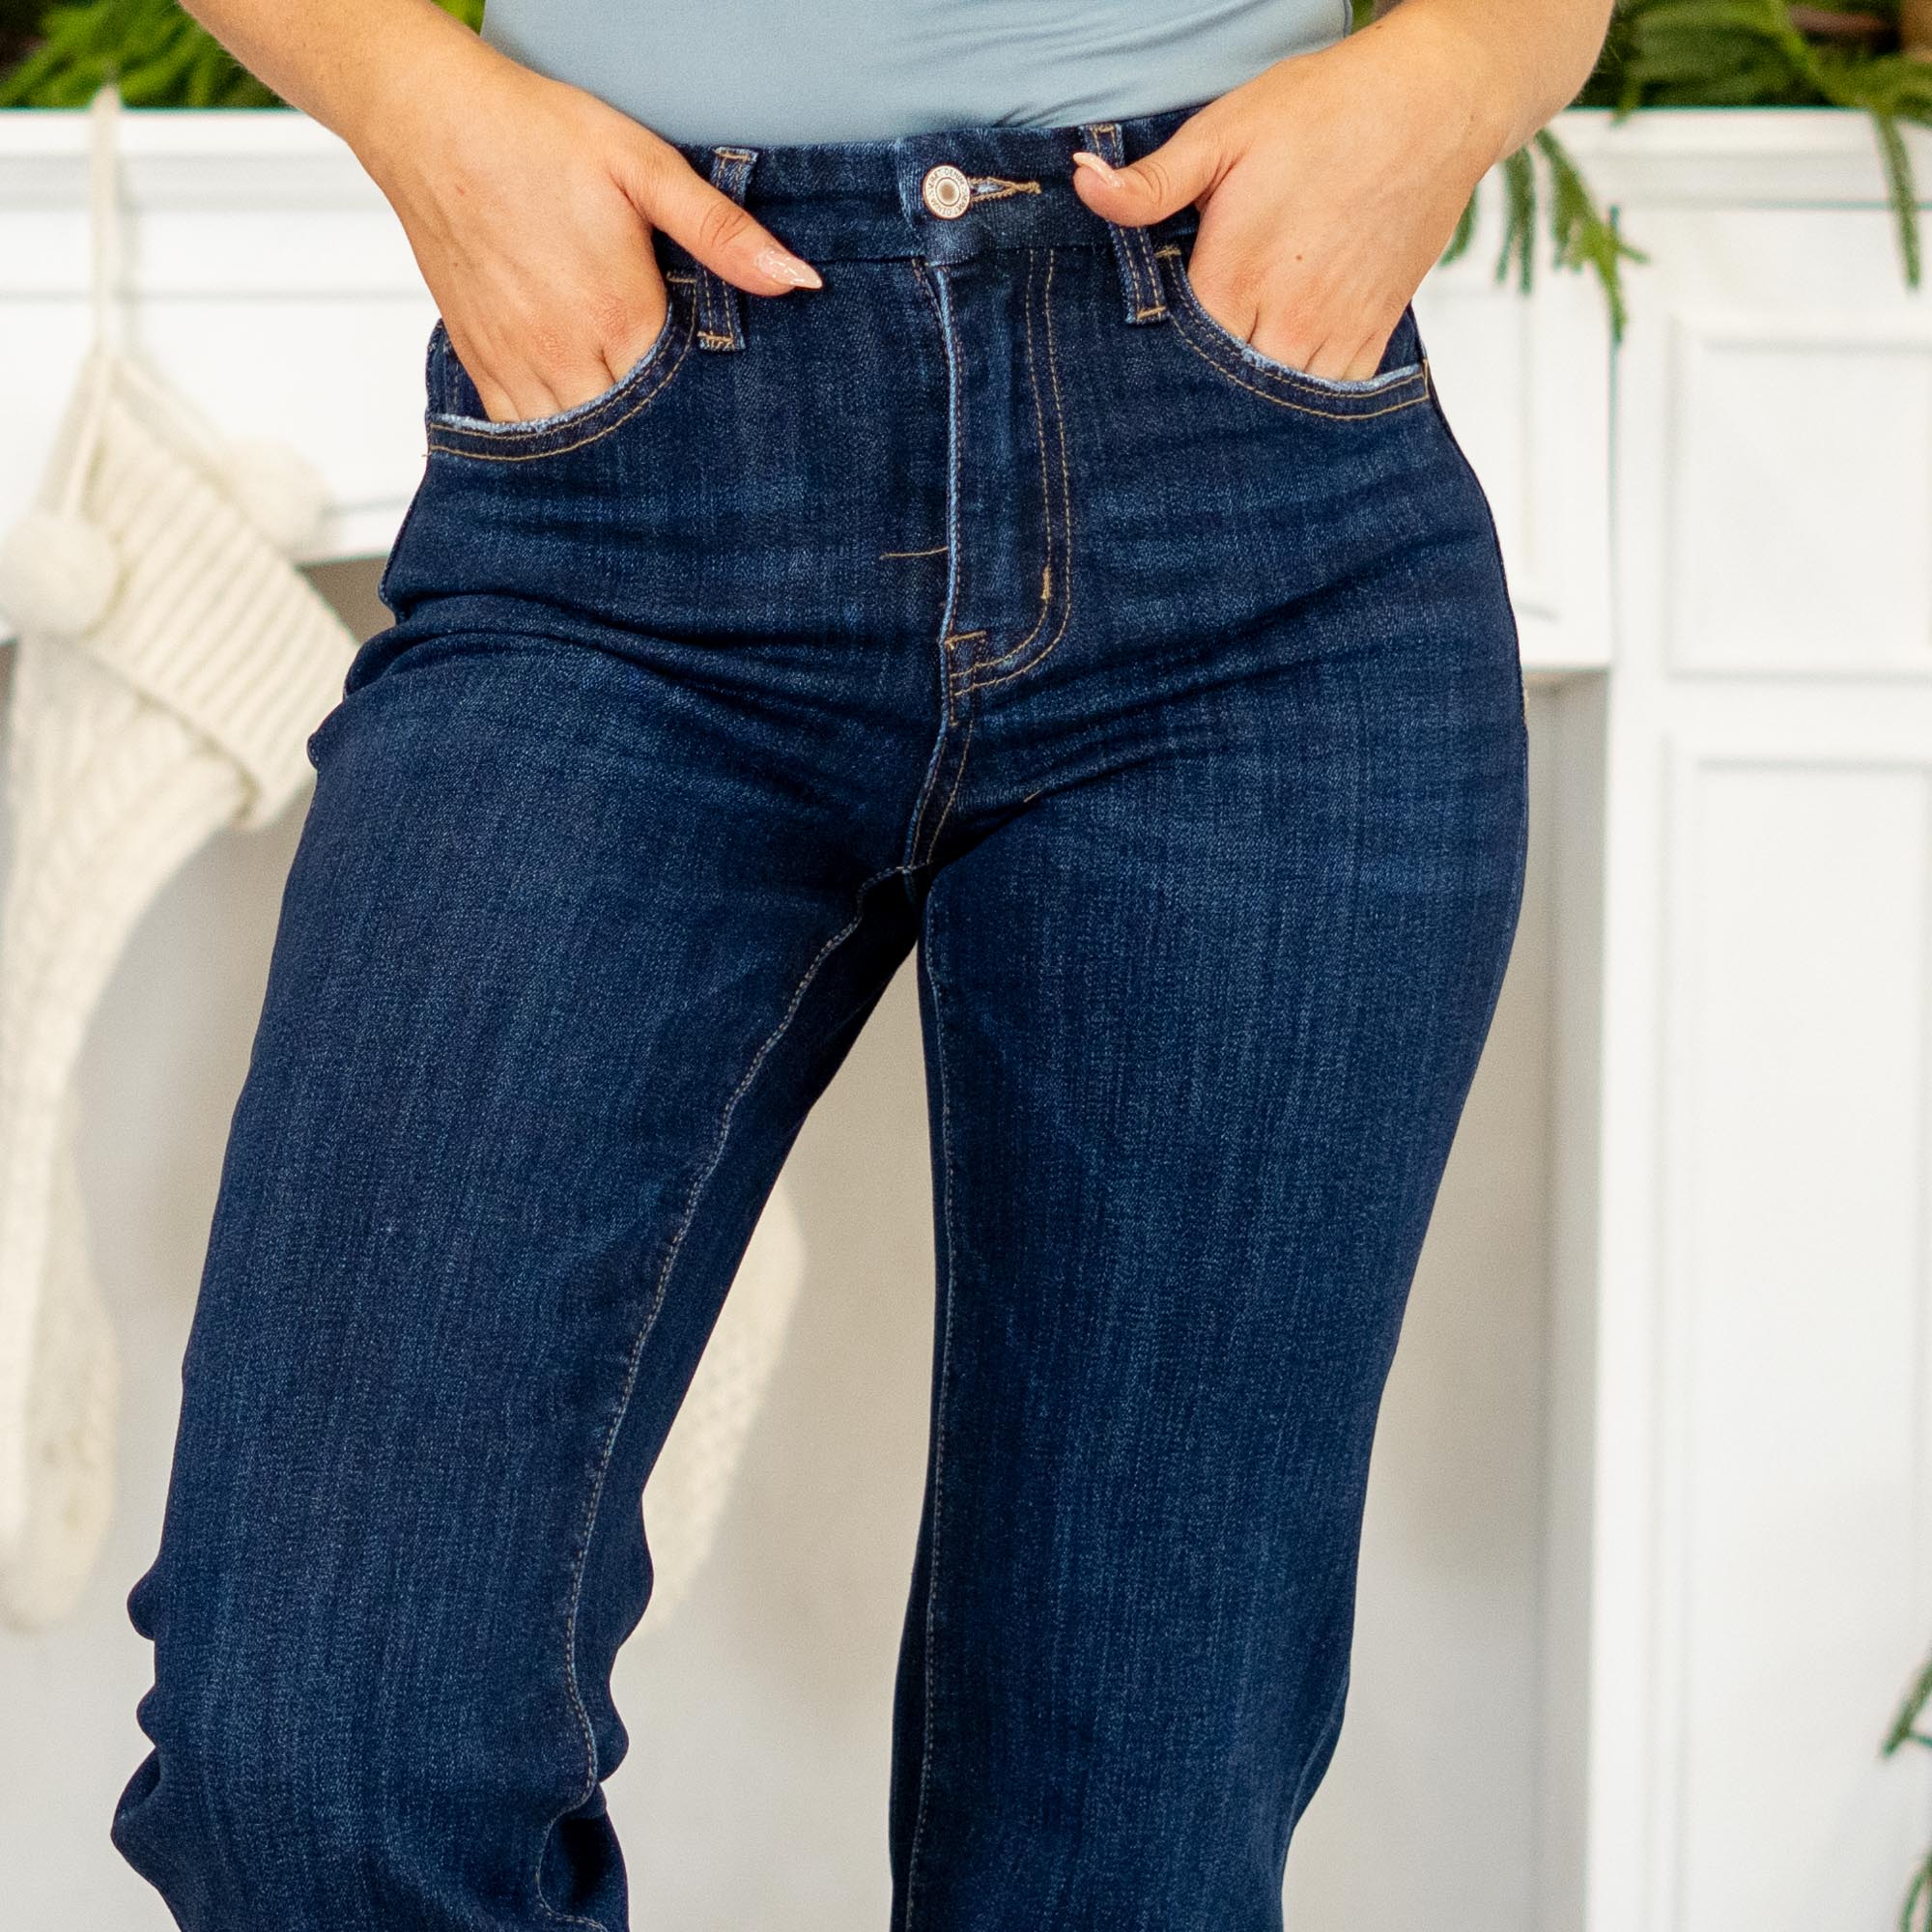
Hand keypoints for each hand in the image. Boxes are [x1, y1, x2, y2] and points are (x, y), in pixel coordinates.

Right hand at [358, 33, 820, 422]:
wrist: (428, 122)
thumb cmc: (536, 135)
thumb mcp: (643, 166)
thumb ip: (721, 232)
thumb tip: (797, 280)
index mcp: (620, 314)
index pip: (684, 400)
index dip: (713, 415)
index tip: (738, 426)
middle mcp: (568, 354)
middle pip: (635, 434)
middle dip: (668, 444)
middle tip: (703, 453)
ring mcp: (518, 365)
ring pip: (578, 446)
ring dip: (613, 453)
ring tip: (648, 451)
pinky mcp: (482, 364)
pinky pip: (524, 435)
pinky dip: (558, 444)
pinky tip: (586, 436)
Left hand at [1070, 8, 1511, 380]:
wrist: (1434, 107)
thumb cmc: (1323, 112)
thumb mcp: (1224, 131)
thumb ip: (1151, 180)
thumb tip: (1081, 182)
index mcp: (1236, 275)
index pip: (1174, 356)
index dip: (1151, 365)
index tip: (1132, 368)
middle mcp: (1286, 318)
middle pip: (1223, 392)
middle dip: (1196, 395)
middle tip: (1169, 397)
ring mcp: (1334, 334)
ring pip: (1275, 407)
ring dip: (1247, 406)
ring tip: (1218, 401)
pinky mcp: (1372, 338)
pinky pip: (1328, 400)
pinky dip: (1300, 407)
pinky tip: (1274, 395)